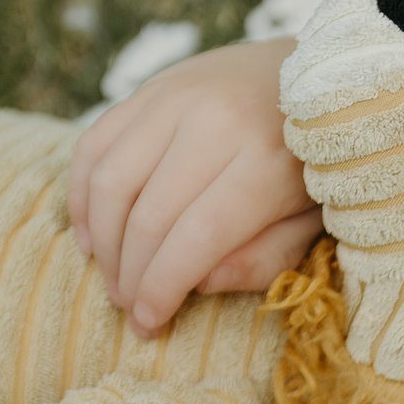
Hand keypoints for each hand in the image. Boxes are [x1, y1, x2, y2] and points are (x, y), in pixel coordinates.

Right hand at [68, 35, 317, 335]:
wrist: (321, 77)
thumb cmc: (319, 166)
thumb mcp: (314, 222)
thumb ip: (265, 258)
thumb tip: (200, 284)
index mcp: (266, 163)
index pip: (195, 237)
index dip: (163, 288)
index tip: (149, 325)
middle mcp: (214, 122)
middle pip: (147, 215)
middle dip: (130, 276)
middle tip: (129, 309)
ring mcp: (174, 97)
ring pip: (110, 180)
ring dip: (102, 242)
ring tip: (112, 280)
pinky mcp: (150, 87)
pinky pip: (95, 144)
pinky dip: (82, 195)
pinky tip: (92, 235)